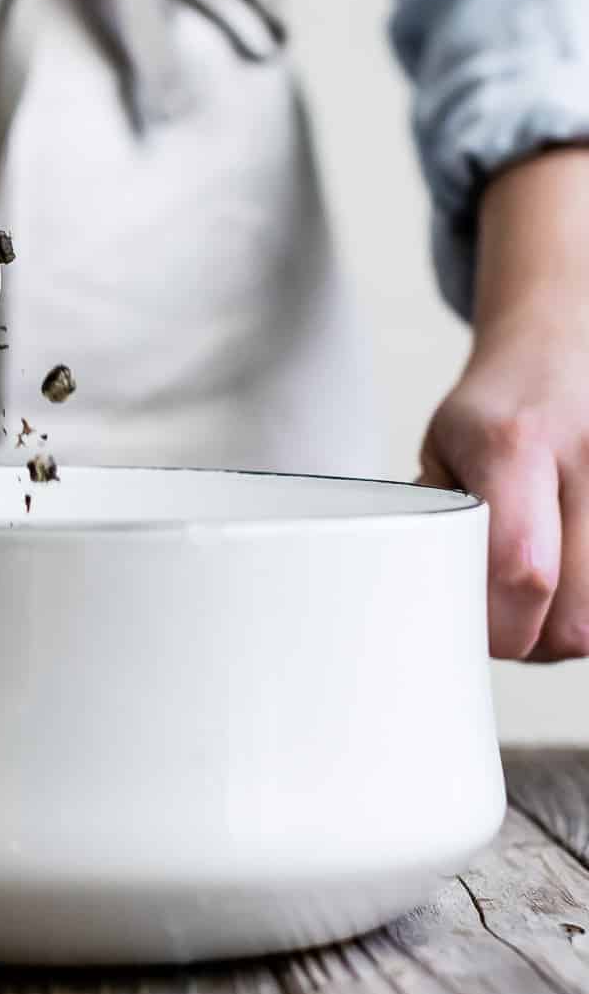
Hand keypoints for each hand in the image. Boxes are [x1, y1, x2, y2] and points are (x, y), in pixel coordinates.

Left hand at [418, 149, 588, 659]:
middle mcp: (586, 461)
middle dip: (529, 643)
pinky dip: (584, 611)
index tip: (472, 628)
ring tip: (532, 600)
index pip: (520, 570)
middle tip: (499, 620)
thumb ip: (434, 521)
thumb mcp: (444, 449)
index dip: (498, 626)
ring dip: (561, 635)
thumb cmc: (498, 407)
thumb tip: (421, 602)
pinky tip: (565, 590)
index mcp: (515, 445)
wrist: (561, 350)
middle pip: (572, 618)